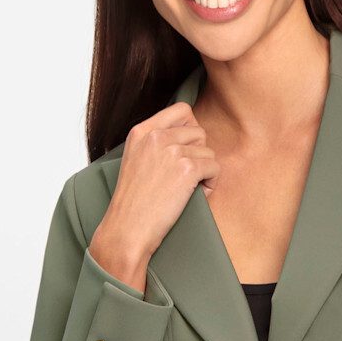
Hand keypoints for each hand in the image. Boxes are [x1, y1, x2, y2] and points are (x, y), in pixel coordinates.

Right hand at [87, 102, 219, 292]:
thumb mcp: (135, 161)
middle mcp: (156, 136)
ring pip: (208, 152)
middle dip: (199, 154)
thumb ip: (155, 145)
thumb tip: (189, 138)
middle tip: (189, 177)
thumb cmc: (132, 205)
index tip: (188, 150)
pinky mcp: (186, 169)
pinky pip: (214, 168)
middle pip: (198, 132)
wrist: (127, 230)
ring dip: (205, 172)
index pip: (181, 110)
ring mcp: (171, 151)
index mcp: (141, 131)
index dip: (191, 130)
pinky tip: (197, 195)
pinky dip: (211, 183)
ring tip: (190, 190)